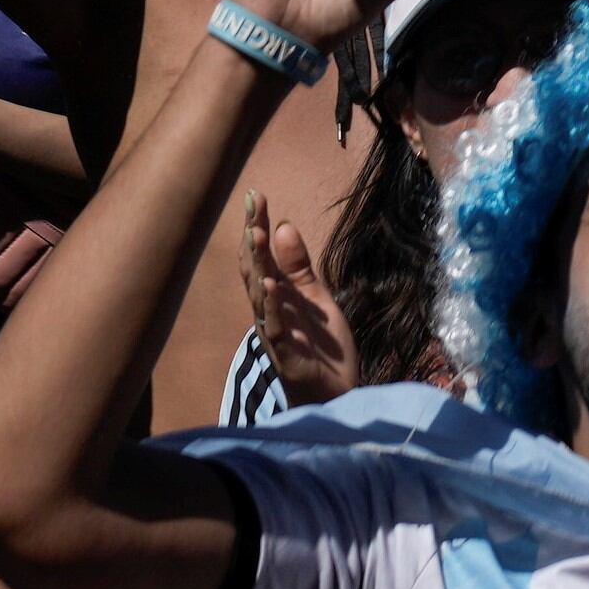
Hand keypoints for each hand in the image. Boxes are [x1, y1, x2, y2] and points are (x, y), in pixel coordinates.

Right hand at [238, 191, 360, 407]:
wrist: (336, 392)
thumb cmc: (320, 347)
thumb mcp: (316, 298)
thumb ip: (299, 267)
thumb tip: (283, 224)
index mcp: (277, 297)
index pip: (261, 258)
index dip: (256, 228)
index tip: (256, 195)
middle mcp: (269, 312)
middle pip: (255, 272)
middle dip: (252, 239)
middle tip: (252, 206)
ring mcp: (275, 333)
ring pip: (259, 297)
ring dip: (257, 266)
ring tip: (255, 235)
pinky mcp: (287, 355)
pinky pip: (276, 328)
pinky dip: (272, 307)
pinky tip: (270, 286)